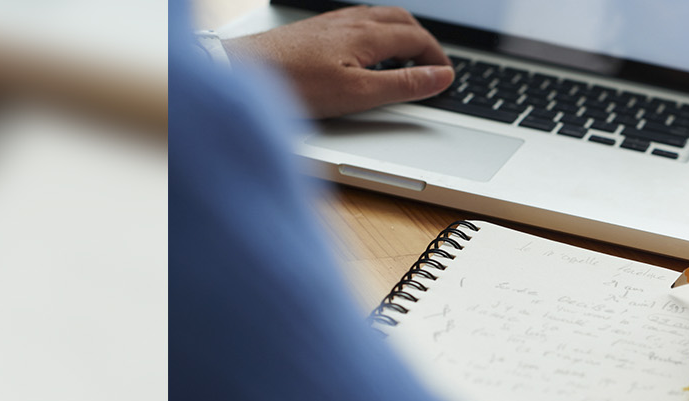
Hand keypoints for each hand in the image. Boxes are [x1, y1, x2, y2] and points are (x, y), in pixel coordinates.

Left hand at [222, 6, 453, 118]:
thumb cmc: (294, 84)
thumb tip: (441, 76)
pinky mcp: (314, 30)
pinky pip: (357, 22)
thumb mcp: (358, 93)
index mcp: (367, 36)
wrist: (241, 71)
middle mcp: (350, 22)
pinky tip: (366, 51)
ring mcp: (331, 23)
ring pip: (379, 18)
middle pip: (401, 21)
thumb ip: (403, 85)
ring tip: (408, 56)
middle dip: (424, 40)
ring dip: (401, 34)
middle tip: (434, 64)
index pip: (417, 40)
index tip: (446, 77)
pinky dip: (377, 33)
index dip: (437, 59)